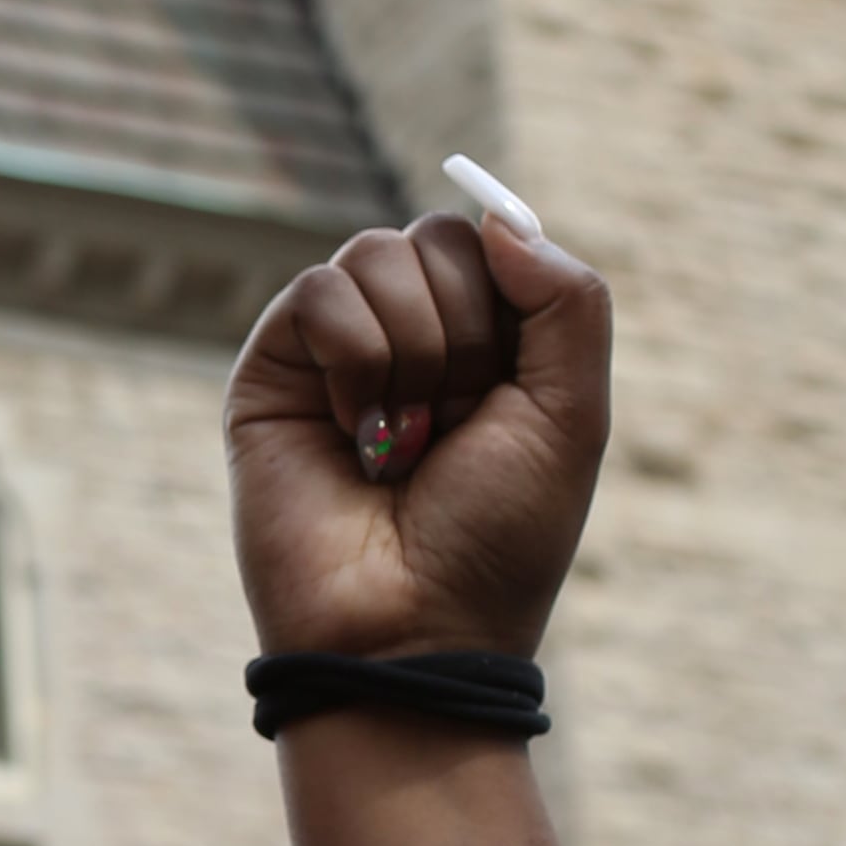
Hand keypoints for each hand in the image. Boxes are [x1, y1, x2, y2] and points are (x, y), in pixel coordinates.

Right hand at [224, 198, 609, 664]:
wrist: (410, 628)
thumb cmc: (495, 539)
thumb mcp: (573, 415)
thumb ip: (568, 301)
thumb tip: (497, 217)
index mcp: (485, 343)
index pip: (492, 242)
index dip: (509, 299)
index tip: (507, 386)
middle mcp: (408, 335)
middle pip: (436, 237)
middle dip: (464, 333)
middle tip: (452, 424)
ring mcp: (336, 351)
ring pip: (374, 253)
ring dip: (412, 352)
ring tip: (401, 438)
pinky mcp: (272, 371)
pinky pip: (317, 293)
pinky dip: (355, 359)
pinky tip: (355, 432)